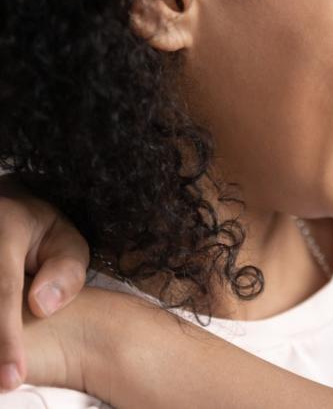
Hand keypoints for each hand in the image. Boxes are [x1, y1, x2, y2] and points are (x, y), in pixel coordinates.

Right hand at [0, 176, 89, 390]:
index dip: (6, 339)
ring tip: (3, 370)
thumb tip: (41, 308)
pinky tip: (0, 352)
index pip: (3, 292)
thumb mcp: (67, 242)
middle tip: (5, 381)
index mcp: (6, 227)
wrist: (3, 210)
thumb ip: (65, 271)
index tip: (13, 379)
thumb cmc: (42, 234)